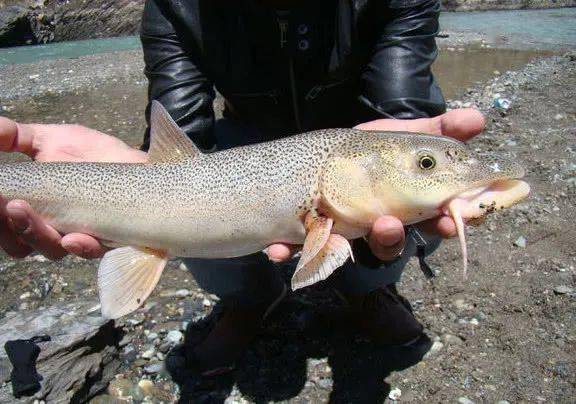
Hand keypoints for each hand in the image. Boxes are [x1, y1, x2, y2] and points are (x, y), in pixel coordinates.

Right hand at [0, 117, 146, 259]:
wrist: (135, 159)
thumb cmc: (90, 154)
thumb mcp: (49, 140)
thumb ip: (14, 137)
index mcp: (34, 211)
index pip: (5, 226)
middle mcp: (54, 229)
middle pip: (22, 244)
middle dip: (11, 226)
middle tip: (7, 204)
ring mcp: (82, 235)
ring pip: (52, 248)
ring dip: (33, 233)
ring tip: (20, 209)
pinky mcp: (112, 237)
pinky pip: (94, 251)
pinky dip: (80, 246)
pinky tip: (72, 238)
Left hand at [265, 108, 485, 261]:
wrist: (323, 159)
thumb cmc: (370, 150)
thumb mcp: (403, 136)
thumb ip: (439, 129)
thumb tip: (479, 118)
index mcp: (405, 206)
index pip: (432, 221)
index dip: (445, 224)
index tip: (452, 222)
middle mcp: (376, 225)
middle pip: (389, 243)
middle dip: (390, 238)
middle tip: (387, 225)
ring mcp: (342, 234)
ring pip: (347, 252)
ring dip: (341, 247)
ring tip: (333, 232)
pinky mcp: (311, 237)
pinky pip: (296, 250)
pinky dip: (286, 251)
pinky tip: (276, 249)